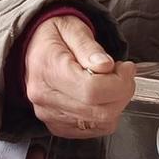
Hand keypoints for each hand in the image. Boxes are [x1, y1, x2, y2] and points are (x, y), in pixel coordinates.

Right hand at [22, 13, 134, 137]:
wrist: (31, 46)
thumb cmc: (52, 35)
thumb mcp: (72, 28)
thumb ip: (89, 47)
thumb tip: (105, 66)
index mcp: (48, 69)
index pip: (92, 90)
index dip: (119, 83)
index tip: (126, 68)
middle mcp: (45, 97)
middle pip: (100, 111)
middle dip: (122, 93)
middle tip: (123, 73)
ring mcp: (49, 115)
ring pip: (100, 123)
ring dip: (116, 104)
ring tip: (110, 82)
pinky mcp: (56, 126)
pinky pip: (93, 130)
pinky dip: (105, 115)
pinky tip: (101, 96)